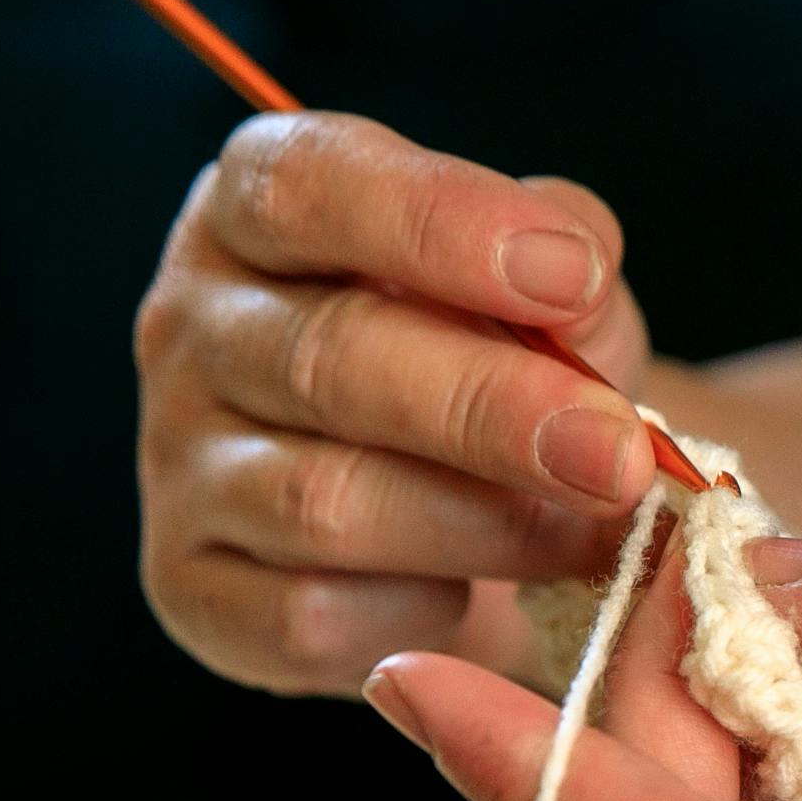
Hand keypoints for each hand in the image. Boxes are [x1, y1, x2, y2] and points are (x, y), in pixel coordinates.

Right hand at [133, 111, 662, 694]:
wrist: (453, 524)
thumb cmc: (494, 368)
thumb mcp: (541, 291)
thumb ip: (564, 265)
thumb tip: (577, 283)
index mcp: (256, 211)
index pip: (308, 186)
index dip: (440, 224)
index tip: (571, 275)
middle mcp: (193, 327)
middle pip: (328, 356)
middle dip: (494, 408)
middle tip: (621, 453)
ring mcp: (180, 466)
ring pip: (324, 501)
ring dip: (485, 524)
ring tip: (592, 533)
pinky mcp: (196, 592)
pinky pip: (309, 615)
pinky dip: (420, 613)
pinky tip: (479, 595)